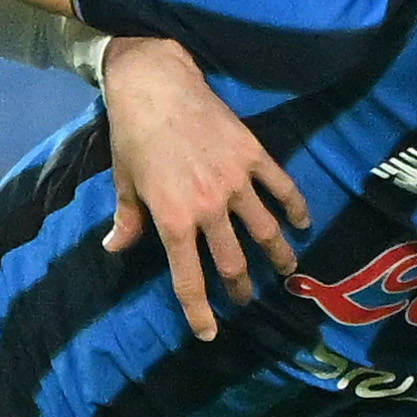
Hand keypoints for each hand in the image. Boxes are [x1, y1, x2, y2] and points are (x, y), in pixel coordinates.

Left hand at [97, 36, 309, 340]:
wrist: (156, 83)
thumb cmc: (133, 134)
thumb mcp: (124, 182)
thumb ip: (127, 220)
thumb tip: (114, 248)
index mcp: (173, 220)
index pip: (189, 279)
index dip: (200, 312)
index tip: (210, 333)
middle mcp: (208, 208)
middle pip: (232, 262)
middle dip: (240, 288)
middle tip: (246, 299)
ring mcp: (235, 182)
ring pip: (264, 231)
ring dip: (278, 257)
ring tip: (287, 272)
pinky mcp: (253, 155)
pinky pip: (282, 187)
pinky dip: (295, 208)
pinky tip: (302, 224)